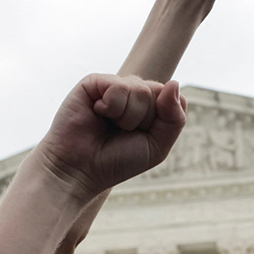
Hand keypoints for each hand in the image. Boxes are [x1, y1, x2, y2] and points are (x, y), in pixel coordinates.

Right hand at [33, 75, 186, 200]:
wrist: (79, 171)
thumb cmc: (116, 161)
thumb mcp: (157, 146)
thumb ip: (175, 118)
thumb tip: (174, 82)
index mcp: (148, 105)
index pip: (173, 96)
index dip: (161, 120)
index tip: (140, 136)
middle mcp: (131, 92)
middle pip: (158, 91)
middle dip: (144, 120)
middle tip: (120, 132)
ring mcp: (112, 85)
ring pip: (140, 89)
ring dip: (127, 117)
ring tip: (108, 125)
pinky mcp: (93, 82)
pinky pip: (119, 86)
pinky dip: (112, 107)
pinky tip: (97, 113)